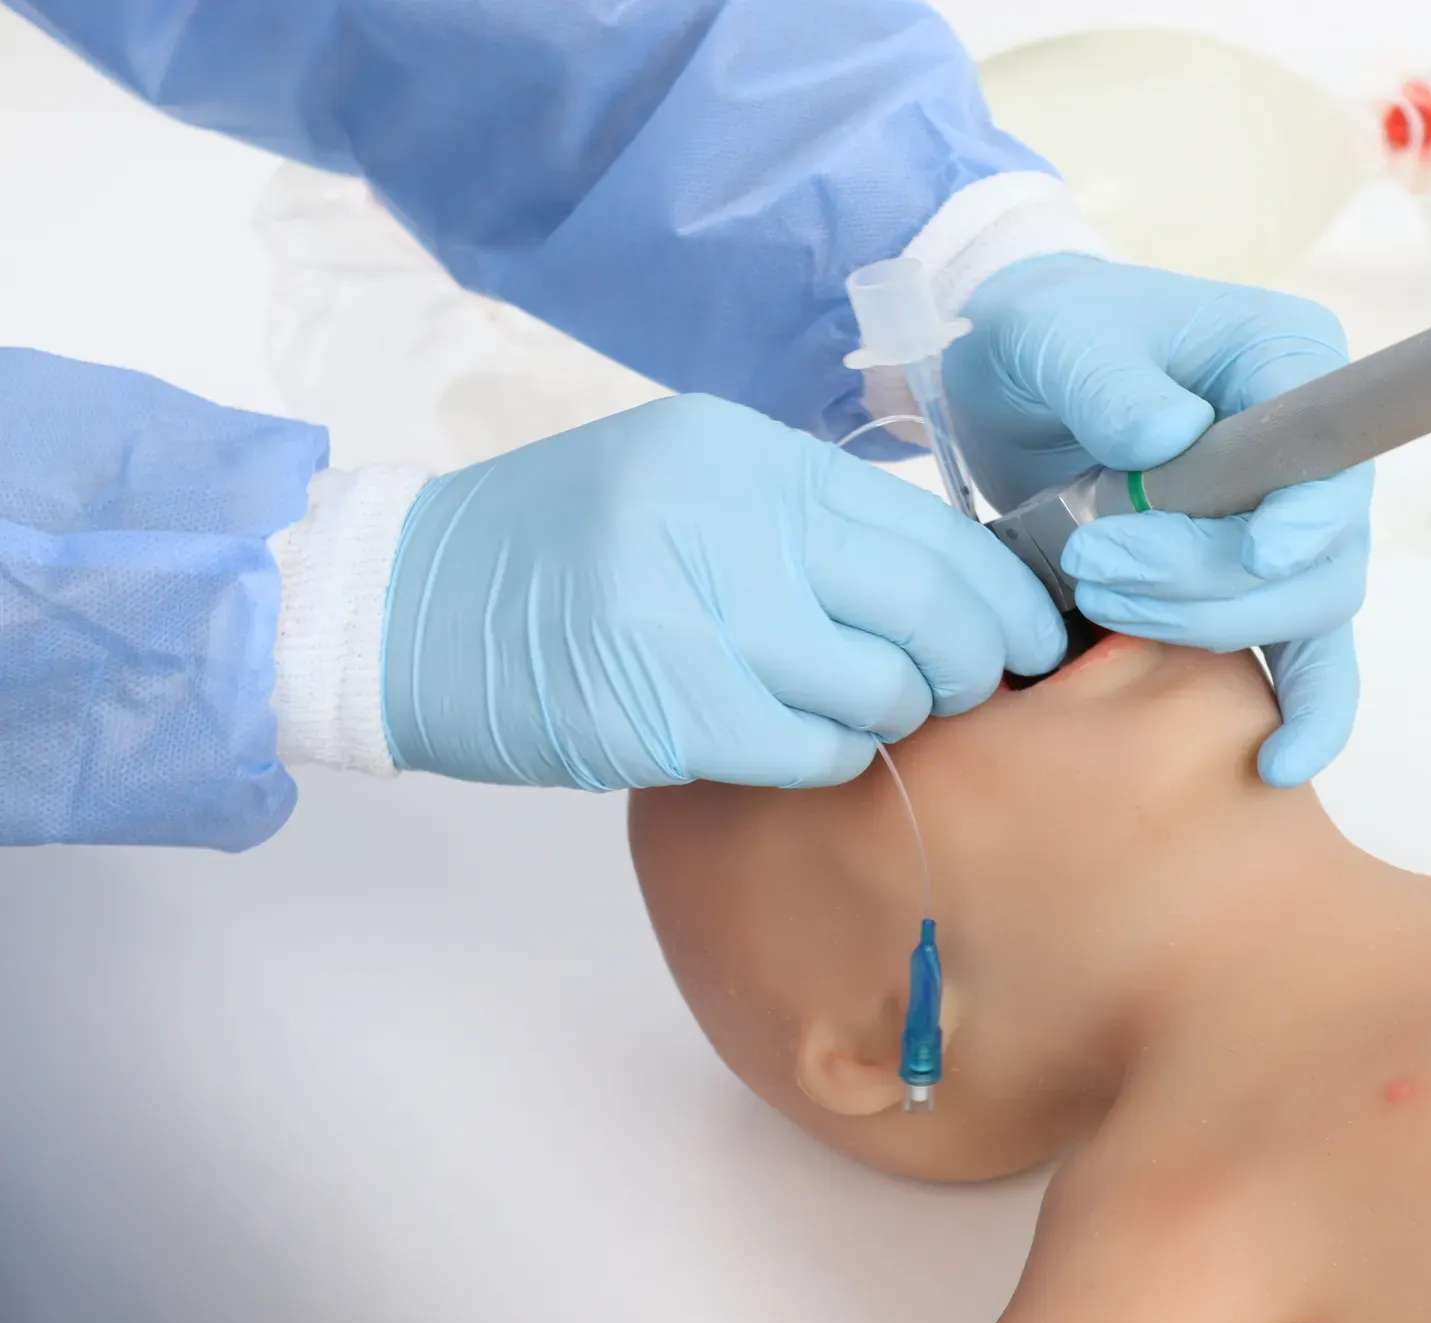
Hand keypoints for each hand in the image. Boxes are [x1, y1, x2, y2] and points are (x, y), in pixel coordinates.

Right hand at [381, 394, 1064, 789]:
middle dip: (977, 662)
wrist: (398, 606)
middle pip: (929, 606)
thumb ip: (801, 520)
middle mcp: (730, 520)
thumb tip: (943, 580)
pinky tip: (798, 743)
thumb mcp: (684, 485)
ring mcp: (697, 614)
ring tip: (864, 713)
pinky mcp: (667, 710)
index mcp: (745, 456)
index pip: (928, 526)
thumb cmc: (553, 550)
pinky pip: (817, 751)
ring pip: (883, 688)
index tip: (1032, 635)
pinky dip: (832, 757)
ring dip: (898, 717)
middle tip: (976, 688)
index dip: (1001, 594)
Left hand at [947, 255, 1369, 787]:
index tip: (1261, 549)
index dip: (1308, 511)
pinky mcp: (1251, 584)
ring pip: (1304, 614)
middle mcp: (1312, 451)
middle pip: (1319, 552)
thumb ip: (1108, 379)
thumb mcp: (1056, 332)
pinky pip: (1306, 662)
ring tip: (1100, 597)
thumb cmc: (1050, 334)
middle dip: (1210, 579)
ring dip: (1204, 627)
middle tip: (1100, 563)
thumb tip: (1167, 441)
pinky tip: (1279, 766)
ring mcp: (1289, 523)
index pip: (1332, 449)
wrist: (1019, 382)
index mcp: (1289, 361)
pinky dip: (1304, 714)